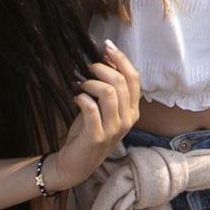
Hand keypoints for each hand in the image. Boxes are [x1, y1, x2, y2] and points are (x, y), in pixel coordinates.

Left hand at [48, 41, 140, 187]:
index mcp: (133, 110)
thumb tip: (104, 59)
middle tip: (87, 68)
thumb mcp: (103, 109)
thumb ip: (108, 89)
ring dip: (91, 82)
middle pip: (121, 82)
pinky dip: (82, 98)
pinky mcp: (97, 136)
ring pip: (109, 92)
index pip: (134, 78)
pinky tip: (76, 98)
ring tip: (81, 84)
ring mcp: (114, 129)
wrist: (75, 163)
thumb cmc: (88, 132)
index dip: (121, 59)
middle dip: (101, 69)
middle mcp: (128, 119)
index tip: (106, 46)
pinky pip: (91, 108)